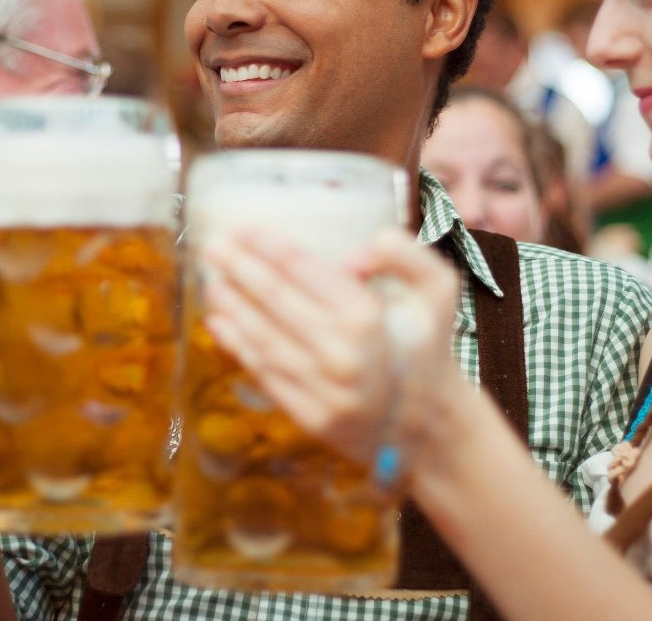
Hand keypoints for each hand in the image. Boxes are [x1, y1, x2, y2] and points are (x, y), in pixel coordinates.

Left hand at [201, 228, 460, 466]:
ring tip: (212, 280)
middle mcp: (344, 357)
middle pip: (278, 304)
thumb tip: (351, 257)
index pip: (307, 273)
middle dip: (241, 270)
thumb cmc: (426, 345)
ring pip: (265, 340)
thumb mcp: (440, 289)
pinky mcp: (311, 418)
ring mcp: (324, 393)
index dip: (271, 248)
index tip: (243, 228)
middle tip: (213, 246)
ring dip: (233, 307)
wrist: (432, 424)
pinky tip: (219, 323)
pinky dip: (238, 348)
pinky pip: (266, 376)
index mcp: (371, 320)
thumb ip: (405, 254)